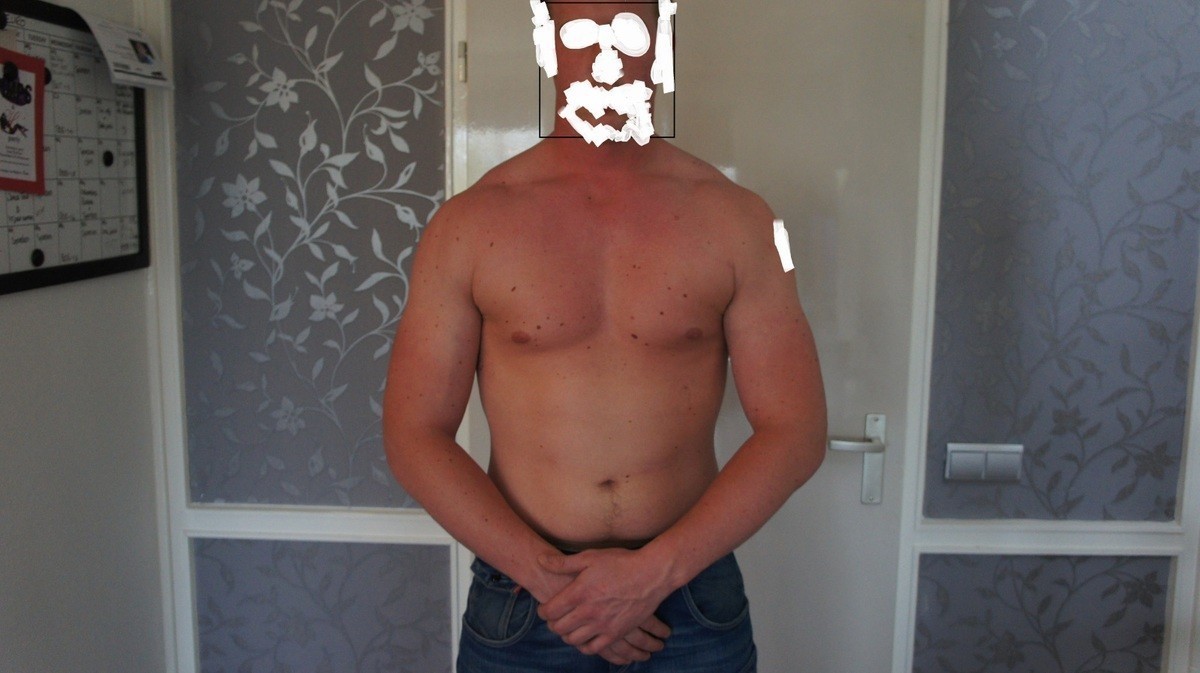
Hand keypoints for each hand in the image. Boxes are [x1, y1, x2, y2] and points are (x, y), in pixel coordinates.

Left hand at [536, 548, 674, 656]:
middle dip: (552, 624)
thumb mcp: (590, 557)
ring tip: (569, 628)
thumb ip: (563, 563)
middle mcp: (588, 612)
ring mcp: (602, 625)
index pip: (549, 611)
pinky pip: (593, 648)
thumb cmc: (620, 562)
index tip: (545, 609)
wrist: (650, 574)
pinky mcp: (615, 633)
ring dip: (567, 635)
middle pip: (559, 628)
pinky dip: (584, 646)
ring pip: (573, 640)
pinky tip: (584, 639)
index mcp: (578, 593)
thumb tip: (540, 559)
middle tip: (555, 619)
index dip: (543, 612)